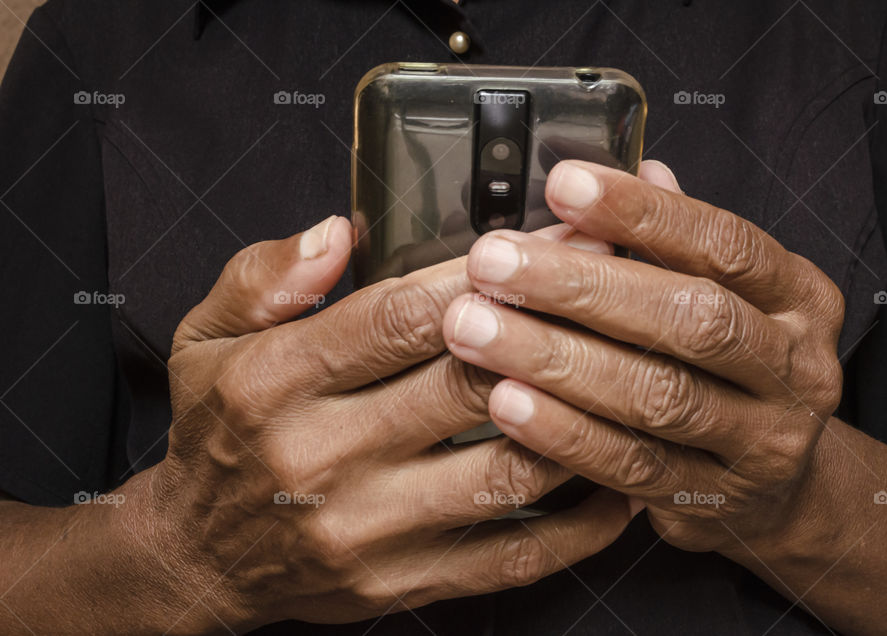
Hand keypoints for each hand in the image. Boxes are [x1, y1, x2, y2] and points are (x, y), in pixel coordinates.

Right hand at [153, 216, 630, 631]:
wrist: (199, 555)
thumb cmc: (218, 431)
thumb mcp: (203, 337)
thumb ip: (265, 277)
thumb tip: (340, 231)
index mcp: (275, 381)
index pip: (400, 317)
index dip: (489, 274)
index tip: (556, 241)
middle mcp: (320, 458)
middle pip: (466, 386)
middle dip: (553, 330)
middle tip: (619, 290)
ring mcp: (365, 531)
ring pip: (504, 473)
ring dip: (580, 421)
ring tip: (634, 374)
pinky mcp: (400, 583)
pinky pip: (511, 557)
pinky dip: (578, 523)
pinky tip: (618, 482)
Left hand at [442, 159, 844, 555]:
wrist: (781, 484)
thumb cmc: (733, 366)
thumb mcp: (727, 294)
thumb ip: (680, 240)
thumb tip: (639, 168)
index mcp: (798, 297)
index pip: (724, 244)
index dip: (643, 214)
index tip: (562, 185)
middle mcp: (794, 367)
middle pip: (692, 320)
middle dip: (581, 287)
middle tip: (492, 263)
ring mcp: (761, 441)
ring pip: (657, 396)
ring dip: (557, 360)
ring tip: (477, 331)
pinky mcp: (713, 500)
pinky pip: (632, 466)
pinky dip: (564, 434)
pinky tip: (505, 403)